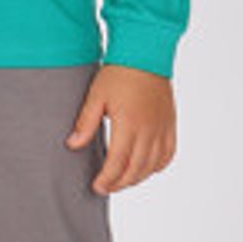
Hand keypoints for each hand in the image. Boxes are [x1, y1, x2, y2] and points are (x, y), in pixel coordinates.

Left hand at [65, 64, 176, 194]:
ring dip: (136, 178)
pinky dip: (156, 166)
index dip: (107, 179)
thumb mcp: (96, 96)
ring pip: (152, 165)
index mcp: (128, 124)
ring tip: (121, 181)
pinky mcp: (170, 124)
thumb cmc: (119, 73)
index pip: (118, 162)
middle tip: (105, 187)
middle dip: (119, 183)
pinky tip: (145, 168)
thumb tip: (72, 145)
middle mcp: (149, 129)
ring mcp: (162, 128)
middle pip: (136, 169)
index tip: (97, 186)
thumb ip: (85, 123)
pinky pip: (168, 154)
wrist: (146, 54)